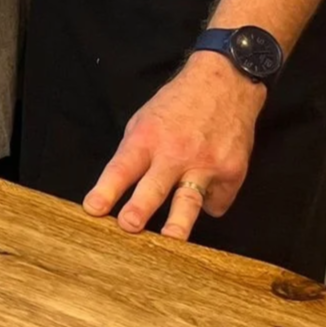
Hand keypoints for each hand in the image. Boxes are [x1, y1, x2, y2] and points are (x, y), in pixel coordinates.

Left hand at [83, 52, 265, 241]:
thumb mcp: (145, 120)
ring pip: (189, 201)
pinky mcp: (232, 172)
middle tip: (128, 226)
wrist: (224, 84)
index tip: (93, 208)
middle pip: (154, 187)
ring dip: (179, 223)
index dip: (106, 190)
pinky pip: (216, 202)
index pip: (122, 168)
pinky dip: (208, 203)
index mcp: (147, 138)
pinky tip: (205, 192)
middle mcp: (175, 152)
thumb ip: (134, 154)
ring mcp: (206, 164)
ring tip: (170, 241)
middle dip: (140, 208)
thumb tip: (117, 191)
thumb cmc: (177, 104)